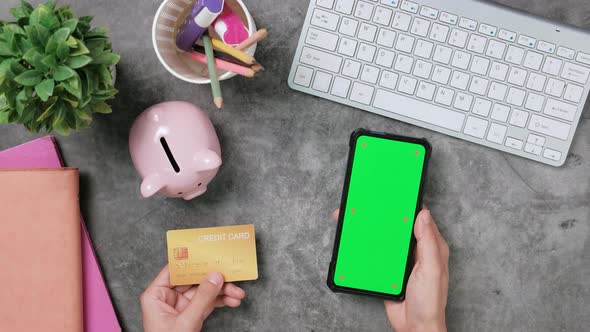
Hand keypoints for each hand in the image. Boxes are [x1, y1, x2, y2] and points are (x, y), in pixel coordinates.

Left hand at [141, 266, 245, 331]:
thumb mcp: (186, 321)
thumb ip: (202, 298)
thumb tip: (215, 276)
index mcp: (156, 295)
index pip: (174, 270)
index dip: (191, 260)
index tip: (207, 253)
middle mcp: (167, 298)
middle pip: (193, 280)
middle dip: (214, 278)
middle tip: (230, 274)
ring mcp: (180, 307)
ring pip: (204, 291)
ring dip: (222, 291)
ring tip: (238, 293)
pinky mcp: (191, 315)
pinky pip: (207, 303)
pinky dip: (221, 301)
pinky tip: (233, 300)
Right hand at [332, 209, 448, 331]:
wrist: (414, 327)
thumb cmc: (430, 302)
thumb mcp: (431, 269)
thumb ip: (428, 242)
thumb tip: (424, 214)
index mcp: (431, 246)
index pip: (420, 218)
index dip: (408, 204)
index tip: (395, 192)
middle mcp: (417, 250)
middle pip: (399, 226)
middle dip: (385, 214)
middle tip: (370, 202)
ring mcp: (402, 259)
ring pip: (385, 238)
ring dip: (373, 230)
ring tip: (358, 218)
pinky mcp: (388, 269)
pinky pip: (377, 254)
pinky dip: (367, 247)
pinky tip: (357, 240)